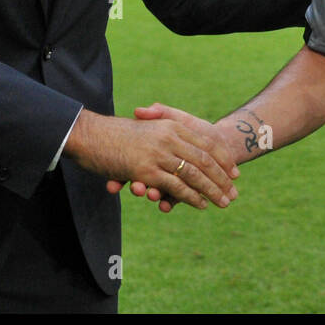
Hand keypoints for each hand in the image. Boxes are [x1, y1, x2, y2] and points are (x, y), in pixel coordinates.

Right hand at [67, 107, 238, 209]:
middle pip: (205, 160)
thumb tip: (183, 130)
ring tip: (224, 202)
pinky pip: (176, 186)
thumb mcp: (146, 124)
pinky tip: (201, 204)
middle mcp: (169, 138)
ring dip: (212, 191)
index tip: (235, 173)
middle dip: (222, 179)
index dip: (223, 159)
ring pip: (194, 175)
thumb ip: (163, 120)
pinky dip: (191, 196)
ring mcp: (159, 154)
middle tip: (233, 193)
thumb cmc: (118, 131)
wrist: (89, 133)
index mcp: (172, 125)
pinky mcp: (147, 171)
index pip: (207, 143)